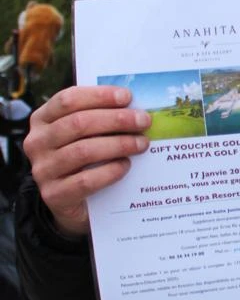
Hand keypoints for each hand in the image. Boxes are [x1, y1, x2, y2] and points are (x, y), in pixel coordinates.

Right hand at [23, 85, 151, 238]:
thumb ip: (99, 118)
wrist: (72, 204)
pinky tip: (126, 166)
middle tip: (143, 121)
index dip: (98, 96)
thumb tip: (134, 107)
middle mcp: (36, 142)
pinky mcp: (54, 195)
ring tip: (141, 144)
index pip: (68, 100)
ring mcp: (43, 170)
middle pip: (78, 123)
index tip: (127, 97)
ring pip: (83, 151)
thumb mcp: (84, 135)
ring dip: (118, 145)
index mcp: (42, 119)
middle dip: (116, 120)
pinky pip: (86, 180)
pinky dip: (110, 171)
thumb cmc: (84, 160)